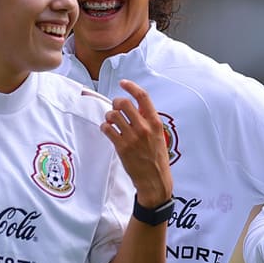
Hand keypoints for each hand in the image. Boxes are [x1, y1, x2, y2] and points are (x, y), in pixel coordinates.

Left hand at [101, 79, 171, 206]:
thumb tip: (134, 108)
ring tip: (111, 121)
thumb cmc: (157, 158)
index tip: (123, 83)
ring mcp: (132, 138)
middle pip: (124, 103)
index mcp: (155, 123)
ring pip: (113, 115)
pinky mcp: (122, 147)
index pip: (143, 97)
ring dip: (109, 116)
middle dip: (116, 102)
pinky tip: (108, 131)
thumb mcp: (158, 136)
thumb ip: (148, 121)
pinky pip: (107, 129)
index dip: (131, 87)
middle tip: (115, 107)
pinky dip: (105, 127)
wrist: (155, 180)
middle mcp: (144, 128)